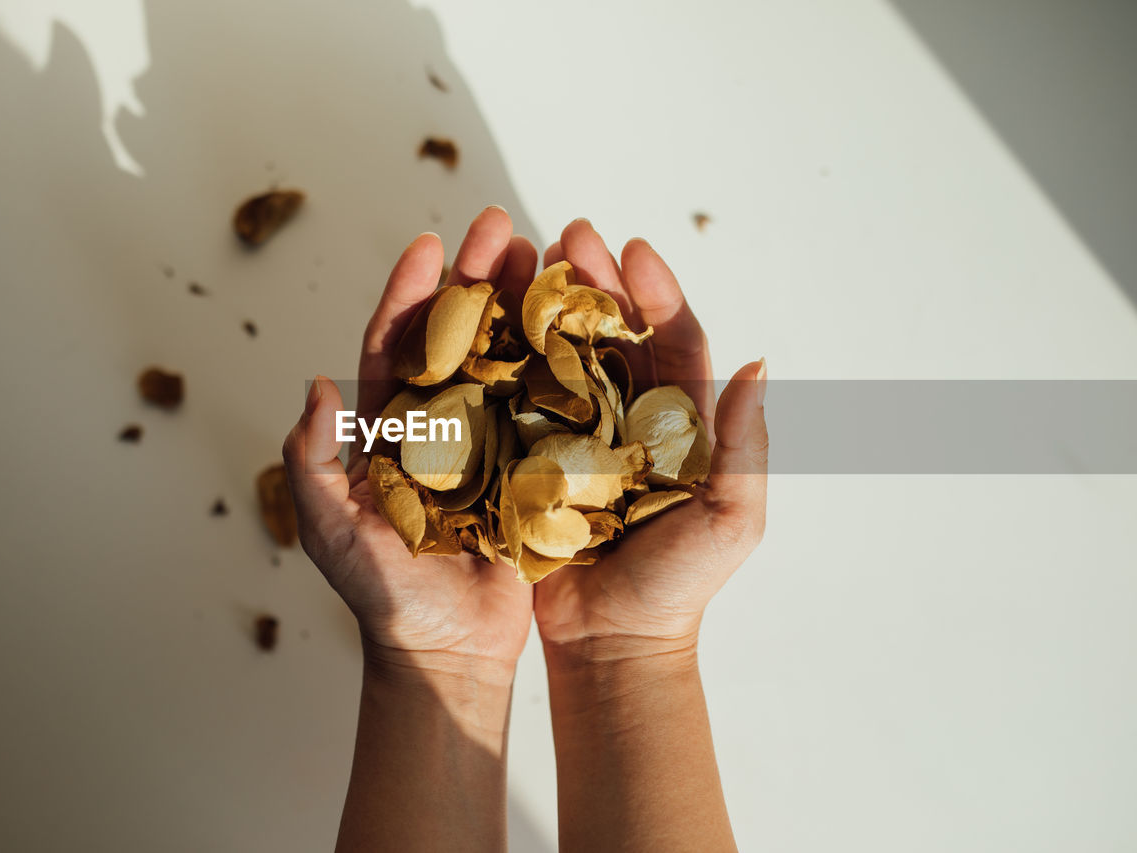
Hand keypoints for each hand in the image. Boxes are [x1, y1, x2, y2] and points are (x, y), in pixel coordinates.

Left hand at [283, 206, 539, 678]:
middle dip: (478, 278)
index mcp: (388, 427)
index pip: (395, 346)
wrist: (447, 648)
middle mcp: (440, 422)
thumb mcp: (330, 529)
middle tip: (504, 226)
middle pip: (459, 335)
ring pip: (508, 358)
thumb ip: (312, 461)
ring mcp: (490, 439)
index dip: (410, 294)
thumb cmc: (381, 595)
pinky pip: (549, 405)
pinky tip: (585, 323)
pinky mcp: (532, 464)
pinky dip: (564, 362)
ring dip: (525, 305)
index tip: (429, 244)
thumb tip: (315, 385)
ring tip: (550, 254)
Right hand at [533, 219, 768, 660]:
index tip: (632, 249)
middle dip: (594, 280)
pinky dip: (505, 355)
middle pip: (612, 332)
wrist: (610, 640)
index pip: (672, 340)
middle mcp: (626, 415)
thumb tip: (759, 368)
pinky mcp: (530, 455)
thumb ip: (744, 447)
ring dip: (546, 304)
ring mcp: (575, 433)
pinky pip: (518, 395)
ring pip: (562, 353)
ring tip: (524, 258)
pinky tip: (486, 320)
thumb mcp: (729, 519)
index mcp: (677, 421)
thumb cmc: (677, 585)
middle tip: (569, 234)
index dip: (654, 292)